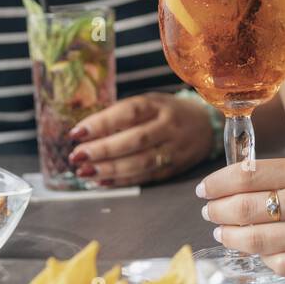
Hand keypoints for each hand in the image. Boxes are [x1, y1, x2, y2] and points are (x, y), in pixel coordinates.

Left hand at [66, 92, 212, 185]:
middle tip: (77, 156)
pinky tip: (103, 182)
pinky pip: (147, 177)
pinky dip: (123, 181)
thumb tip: (87, 130)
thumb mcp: (150, 102)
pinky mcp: (174, 169)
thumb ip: (123, 114)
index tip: (77, 133)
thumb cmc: (168, 112)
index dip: (102, 123)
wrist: (207, 125)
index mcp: (159, 105)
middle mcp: (168, 127)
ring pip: (141, 162)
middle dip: (103, 150)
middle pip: (134, 140)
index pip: (129, 113)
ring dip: (110, 170)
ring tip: (85, 173)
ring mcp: (173, 149)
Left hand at [196, 156, 284, 278]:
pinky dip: (264, 259)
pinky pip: (283, 265)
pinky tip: (259, 252)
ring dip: (232, 237)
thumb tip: (246, 181)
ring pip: (258, 240)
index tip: (205, 188)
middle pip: (247, 207)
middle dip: (218, 210)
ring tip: (223, 233)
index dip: (219, 182)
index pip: (250, 175)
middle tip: (208, 211)